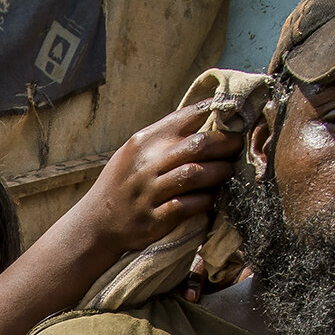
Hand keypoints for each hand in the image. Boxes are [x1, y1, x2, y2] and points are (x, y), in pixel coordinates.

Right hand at [73, 101, 243, 254]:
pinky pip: (190, 205)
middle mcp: (147, 164)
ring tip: (228, 172)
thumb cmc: (123, 183)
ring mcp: (150, 192)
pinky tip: (212, 198)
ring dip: (220, 172)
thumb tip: (206, 118)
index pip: (187, 116)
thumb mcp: (134, 151)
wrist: (97, 223)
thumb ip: (164, 136)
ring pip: (196, 175)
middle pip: (198, 145)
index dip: (216, 112)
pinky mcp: (156, 218)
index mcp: (144, 141)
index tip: (233, 116)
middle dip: (226, 144)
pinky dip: (206, 200)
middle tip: (238, 147)